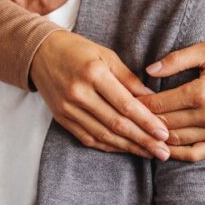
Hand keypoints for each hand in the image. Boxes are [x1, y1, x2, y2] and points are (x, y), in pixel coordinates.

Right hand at [30, 30, 170, 159]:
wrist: (40, 53)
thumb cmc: (77, 50)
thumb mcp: (106, 55)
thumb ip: (128, 78)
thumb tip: (152, 98)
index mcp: (93, 73)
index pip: (125, 104)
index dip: (146, 121)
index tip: (164, 132)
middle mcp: (79, 93)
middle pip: (116, 123)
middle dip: (143, 140)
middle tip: (163, 151)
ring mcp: (68, 108)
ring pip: (103, 135)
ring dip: (128, 147)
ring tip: (149, 153)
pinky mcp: (62, 118)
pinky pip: (88, 138)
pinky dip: (108, 146)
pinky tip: (125, 149)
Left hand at [140, 42, 204, 161]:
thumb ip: (176, 59)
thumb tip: (149, 70)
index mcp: (202, 92)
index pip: (161, 104)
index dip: (141, 104)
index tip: (128, 101)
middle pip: (165, 124)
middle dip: (144, 121)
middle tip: (129, 116)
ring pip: (176, 140)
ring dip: (156, 138)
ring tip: (140, 131)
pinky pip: (194, 154)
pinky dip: (176, 153)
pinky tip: (163, 148)